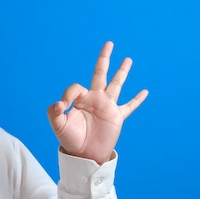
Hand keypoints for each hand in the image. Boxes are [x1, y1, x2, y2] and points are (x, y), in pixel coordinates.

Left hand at [47, 41, 147, 163]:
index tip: (64, 105)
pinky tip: (145, 91)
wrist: (84, 154)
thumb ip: (54, 112)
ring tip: (128, 59)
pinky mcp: (117, 117)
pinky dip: (137, 100)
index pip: (76, 87)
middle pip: (100, 73)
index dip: (69, 94)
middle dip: (104, 58)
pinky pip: (129, 106)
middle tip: (109, 43)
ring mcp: (107, 106)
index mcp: (80, 99)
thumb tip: (60, 103)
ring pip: (116, 84)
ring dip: (122, 72)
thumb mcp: (58, 125)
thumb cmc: (70, 139)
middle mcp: (94, 99)